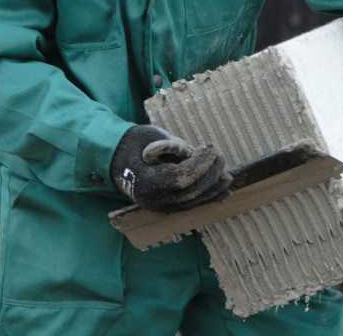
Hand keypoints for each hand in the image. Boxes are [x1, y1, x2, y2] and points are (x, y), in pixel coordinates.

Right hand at [110, 125, 231, 211]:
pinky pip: (191, 204)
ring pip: (192, 202)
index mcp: (144, 181)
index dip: (199, 164)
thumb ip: (174, 146)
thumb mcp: (151, 136)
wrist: (115, 158)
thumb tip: (196, 154)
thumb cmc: (134, 142)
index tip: (211, 148)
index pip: (179, 178)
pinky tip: (224, 190)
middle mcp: (152, 199)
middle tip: (219, 156)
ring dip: (213, 188)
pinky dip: (208, 197)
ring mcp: (159, 206)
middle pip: (189, 192)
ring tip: (227, 174)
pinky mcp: (166, 206)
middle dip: (209, 174)